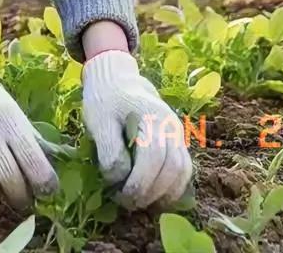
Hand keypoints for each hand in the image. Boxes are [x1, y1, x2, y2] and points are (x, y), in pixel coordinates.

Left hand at [81, 49, 192, 209]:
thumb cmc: (105, 99)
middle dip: (151, 192)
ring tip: (141, 202)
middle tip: (129, 203)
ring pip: (183, 171)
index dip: (139, 182)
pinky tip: (154, 195)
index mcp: (150, 115)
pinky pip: (184, 168)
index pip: (154, 156)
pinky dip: (172, 187)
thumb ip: (109, 151)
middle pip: (173, 167)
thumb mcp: (98, 121)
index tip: (121, 196)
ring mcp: (177, 132)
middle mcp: (170, 124)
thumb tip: (120, 180)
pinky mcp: (178, 140)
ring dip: (165, 193)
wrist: (117, 80)